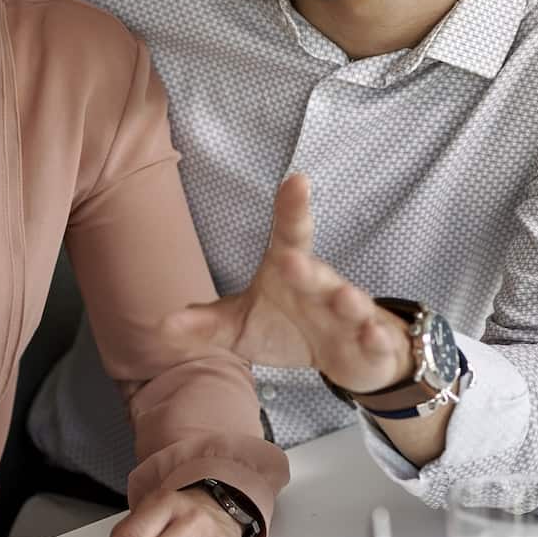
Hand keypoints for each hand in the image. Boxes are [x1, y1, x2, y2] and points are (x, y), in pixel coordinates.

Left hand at [160, 174, 411, 394]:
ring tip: (343, 297)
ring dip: (348, 300)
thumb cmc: (289, 330)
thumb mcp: (242, 327)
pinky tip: (373, 335)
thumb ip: (206, 323)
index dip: (293, 209)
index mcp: (292, 272)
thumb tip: (162, 324)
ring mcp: (350, 314)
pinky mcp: (371, 343)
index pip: (290, 235)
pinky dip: (375, 337)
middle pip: (316, 271)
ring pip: (351, 302)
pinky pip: (375, 338)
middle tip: (292, 259)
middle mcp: (322, 287)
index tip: (296, 180)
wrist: (346, 356)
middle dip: (306, 266)